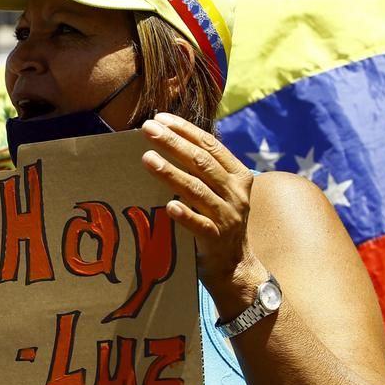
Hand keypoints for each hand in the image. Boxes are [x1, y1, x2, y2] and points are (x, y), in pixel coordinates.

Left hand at [141, 113, 261, 294]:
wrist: (235, 266)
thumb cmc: (219, 223)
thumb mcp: (219, 192)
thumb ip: (203, 171)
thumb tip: (169, 142)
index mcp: (238, 176)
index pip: (210, 146)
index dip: (185, 131)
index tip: (161, 118)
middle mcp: (235, 193)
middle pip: (202, 162)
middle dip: (173, 143)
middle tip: (147, 129)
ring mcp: (227, 217)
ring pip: (197, 190)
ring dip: (171, 173)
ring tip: (147, 159)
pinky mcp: (216, 240)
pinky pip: (198, 225)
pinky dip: (184, 214)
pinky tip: (168, 205)